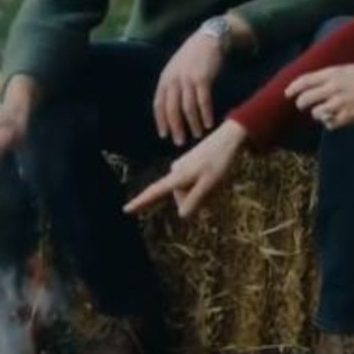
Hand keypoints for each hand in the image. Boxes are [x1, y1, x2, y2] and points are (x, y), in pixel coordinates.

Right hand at [125, 119, 246, 217]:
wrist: (227, 139)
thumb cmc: (219, 161)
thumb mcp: (209, 184)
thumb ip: (195, 200)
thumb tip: (182, 215)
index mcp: (178, 176)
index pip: (155, 191)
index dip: (140, 202)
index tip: (125, 210)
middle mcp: (175, 171)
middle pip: (181, 197)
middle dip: (196, 199)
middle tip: (215, 190)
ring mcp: (181, 168)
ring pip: (188, 191)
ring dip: (202, 192)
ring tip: (217, 181)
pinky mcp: (188, 166)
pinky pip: (192, 183)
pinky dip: (203, 186)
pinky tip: (215, 177)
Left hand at [153, 33, 224, 145]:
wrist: (208, 39)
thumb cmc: (191, 57)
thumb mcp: (175, 70)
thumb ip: (171, 87)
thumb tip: (170, 110)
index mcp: (165, 79)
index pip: (158, 104)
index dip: (161, 121)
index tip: (164, 135)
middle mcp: (174, 80)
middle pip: (172, 109)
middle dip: (176, 127)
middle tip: (179, 141)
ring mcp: (188, 79)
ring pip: (188, 108)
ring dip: (193, 124)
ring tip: (197, 134)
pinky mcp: (203, 78)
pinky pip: (203, 101)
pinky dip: (205, 114)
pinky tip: (209, 124)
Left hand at [285, 64, 353, 128]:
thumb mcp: (351, 69)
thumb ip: (333, 75)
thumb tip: (316, 82)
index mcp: (334, 73)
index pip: (305, 80)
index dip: (293, 87)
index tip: (287, 93)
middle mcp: (333, 88)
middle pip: (305, 99)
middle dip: (301, 103)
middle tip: (302, 105)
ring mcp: (339, 104)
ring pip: (315, 113)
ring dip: (318, 113)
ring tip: (327, 110)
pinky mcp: (346, 118)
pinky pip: (329, 124)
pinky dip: (330, 123)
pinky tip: (338, 118)